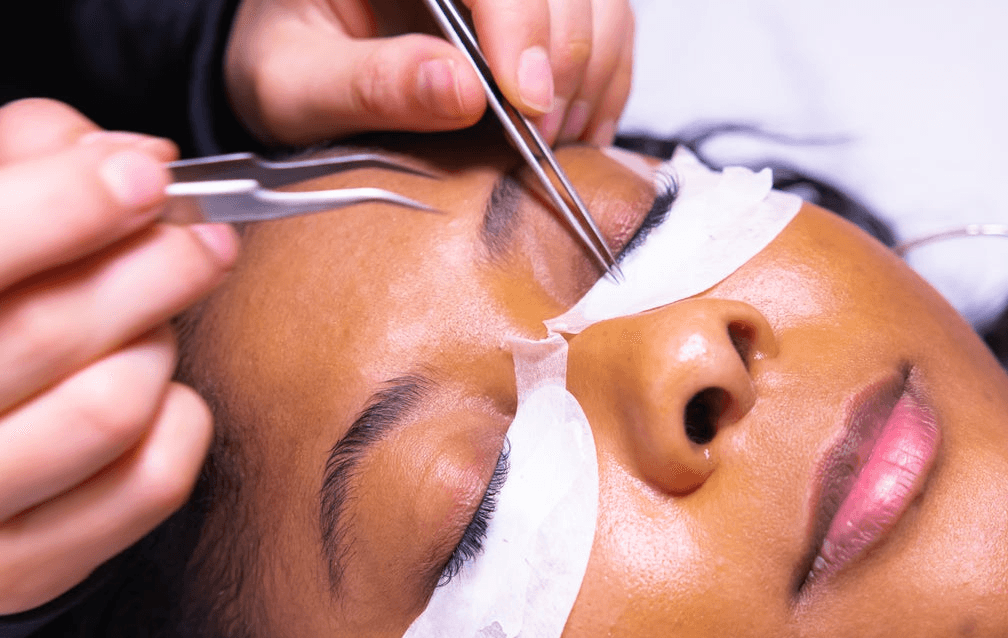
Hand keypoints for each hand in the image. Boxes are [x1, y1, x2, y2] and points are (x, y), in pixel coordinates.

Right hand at [0, 99, 238, 614]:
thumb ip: (21, 168)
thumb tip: (132, 157)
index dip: (68, 204)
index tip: (146, 174)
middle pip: (53, 332)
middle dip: (154, 266)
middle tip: (202, 237)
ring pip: (112, 407)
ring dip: (155, 345)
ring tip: (149, 322)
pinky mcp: (28, 565)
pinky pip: (152, 483)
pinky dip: (182, 419)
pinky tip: (159, 391)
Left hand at [224, 0, 633, 146]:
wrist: (295, 71)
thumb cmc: (283, 68)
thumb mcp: (292, 87)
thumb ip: (366, 86)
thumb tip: (460, 91)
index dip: (522, 24)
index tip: (524, 101)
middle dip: (566, 58)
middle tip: (540, 135)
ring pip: (600, 1)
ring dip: (594, 73)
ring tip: (556, 138)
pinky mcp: (535, 8)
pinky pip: (608, 25)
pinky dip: (606, 82)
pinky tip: (574, 128)